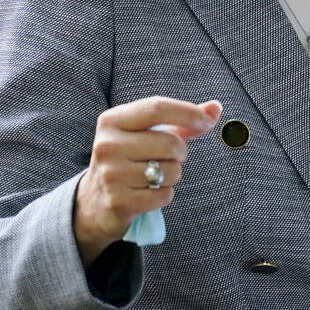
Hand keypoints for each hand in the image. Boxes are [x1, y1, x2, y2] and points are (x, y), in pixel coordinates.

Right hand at [73, 96, 221, 265]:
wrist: (94, 200)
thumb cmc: (129, 158)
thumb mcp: (147, 134)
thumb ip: (182, 121)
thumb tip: (215, 108)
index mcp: (112, 120)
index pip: (157, 107)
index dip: (187, 113)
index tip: (206, 121)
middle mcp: (107, 145)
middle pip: (169, 143)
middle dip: (180, 152)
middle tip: (170, 158)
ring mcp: (111, 174)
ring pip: (170, 171)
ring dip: (172, 175)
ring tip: (154, 175)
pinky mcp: (118, 201)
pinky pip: (163, 195)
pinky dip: (164, 194)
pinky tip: (147, 193)